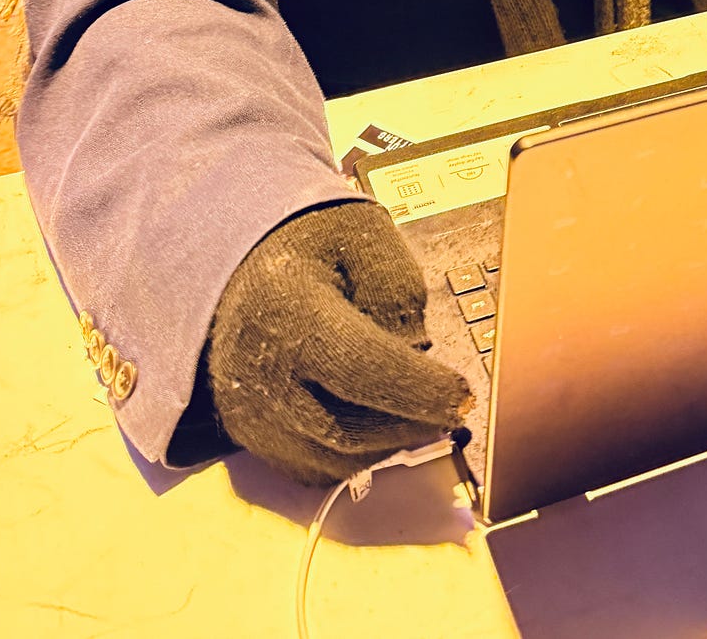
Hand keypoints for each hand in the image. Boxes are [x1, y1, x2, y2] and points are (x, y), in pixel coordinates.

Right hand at [207, 199, 470, 485]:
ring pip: (333, 461)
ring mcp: (247, 412)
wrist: (244, 260)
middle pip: (347, 429)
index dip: (417, 389)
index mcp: (286, 307)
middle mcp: (256, 371)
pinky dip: (354, 456)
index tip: (463, 395)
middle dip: (411, 423)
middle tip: (451, 406)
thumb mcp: (365, 236)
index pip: (359, 366)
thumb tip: (416, 357)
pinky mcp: (249, 438)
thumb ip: (399, 293)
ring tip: (417, 409)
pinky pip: (314, 469)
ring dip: (386, 444)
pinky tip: (377, 419)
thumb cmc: (313, 243)